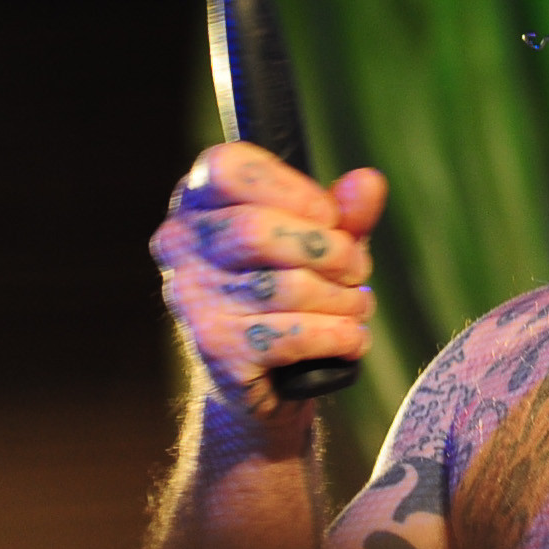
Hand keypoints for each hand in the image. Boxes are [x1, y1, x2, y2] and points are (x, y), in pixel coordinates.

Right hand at [150, 142, 383, 419]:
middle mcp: (181, 245)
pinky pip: (291, 337)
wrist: (267, 379)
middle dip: (330, 250)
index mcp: (199, 201)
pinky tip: (350, 338)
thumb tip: (368, 182)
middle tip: (357, 268)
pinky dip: (338, 336)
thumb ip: (347, 210)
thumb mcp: (325, 240)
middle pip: (259, 231)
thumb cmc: (294, 287)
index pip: (229, 169)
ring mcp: (192, 301)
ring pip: (285, 287)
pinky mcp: (216, 351)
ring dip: (342, 299)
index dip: (291, 187)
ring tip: (357, 305)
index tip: (328, 215)